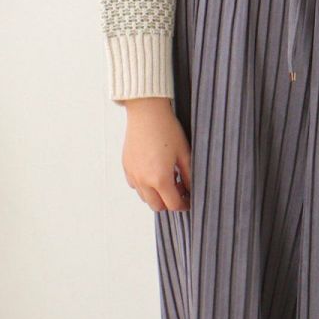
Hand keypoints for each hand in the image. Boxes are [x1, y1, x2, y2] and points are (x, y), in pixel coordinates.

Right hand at [119, 97, 192, 211]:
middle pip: (157, 206)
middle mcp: (143, 180)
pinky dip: (144, 185)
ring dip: (156, 195)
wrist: (146, 112)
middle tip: (179, 189)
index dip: (184, 205)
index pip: (173, 205)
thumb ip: (189, 176)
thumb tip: (192, 190)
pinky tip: (153, 172)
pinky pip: (135, 185)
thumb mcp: (184, 153)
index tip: (189, 200)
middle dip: (169, 202)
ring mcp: (133, 174)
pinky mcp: (126, 167)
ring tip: (167, 179)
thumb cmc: (166, 129)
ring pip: (145, 198)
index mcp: (160, 178)